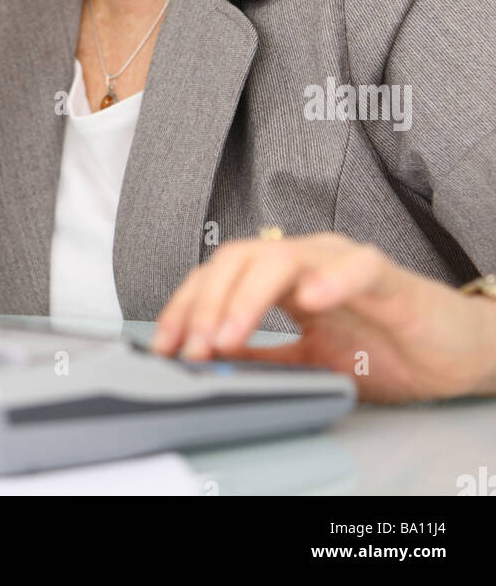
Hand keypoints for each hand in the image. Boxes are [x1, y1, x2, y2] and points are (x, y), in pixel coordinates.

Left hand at [149, 232, 495, 402]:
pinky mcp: (385, 276)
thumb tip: (208, 355)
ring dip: (246, 298)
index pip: (220, 275)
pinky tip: (310, 301)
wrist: (451, 351)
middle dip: (206, 303)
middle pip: (239, 259)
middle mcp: (306, 259)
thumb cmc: (385, 348)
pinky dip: (331, 280)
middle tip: (192, 348)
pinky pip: (355, 266)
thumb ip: (263, 354)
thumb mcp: (308, 360)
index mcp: (284, 277)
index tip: (166, 345)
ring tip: (227, 335)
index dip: (187, 306)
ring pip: (282, 258)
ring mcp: (342, 262)